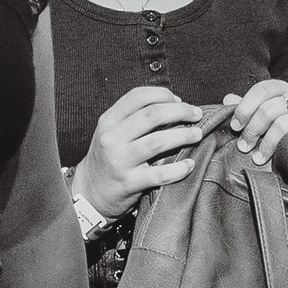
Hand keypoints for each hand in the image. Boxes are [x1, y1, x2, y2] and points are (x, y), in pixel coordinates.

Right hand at [80, 85, 211, 221]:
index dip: (164, 95)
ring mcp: (119, 161)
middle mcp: (112, 138)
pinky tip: (189, 164)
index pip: (139, 96)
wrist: (90, 192)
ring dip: (184, 136)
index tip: (180, 101)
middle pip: (152, 115)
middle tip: (196, 115)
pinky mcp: (129, 183)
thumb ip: (135, 117)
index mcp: (108, 121)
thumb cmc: (107, 159)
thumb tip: (175, 104)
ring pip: (158, 141)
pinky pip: (160, 174)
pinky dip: (179, 168)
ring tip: (197, 134)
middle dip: (180, 111)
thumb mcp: (112, 132)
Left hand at [223, 77, 287, 167]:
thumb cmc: (282, 123)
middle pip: (268, 110)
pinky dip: (276, 149)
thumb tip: (228, 99)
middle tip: (243, 145)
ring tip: (255, 157)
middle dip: (252, 130)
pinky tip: (267, 157)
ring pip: (280, 125)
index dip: (245, 108)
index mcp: (280, 88)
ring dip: (264, 143)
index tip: (235, 125)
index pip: (260, 90)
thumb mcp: (262, 111)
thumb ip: (246, 106)